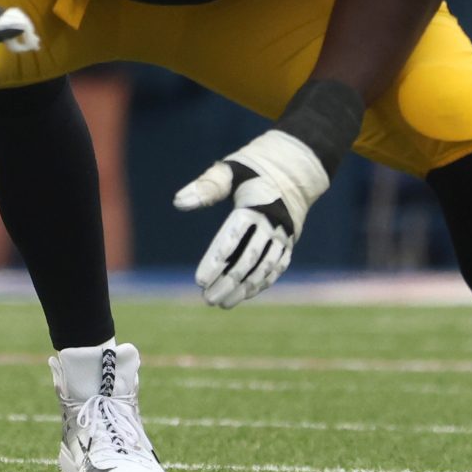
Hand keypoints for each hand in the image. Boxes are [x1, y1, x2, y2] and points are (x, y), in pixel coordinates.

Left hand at [172, 129, 330, 307]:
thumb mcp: (228, 170)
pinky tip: (243, 295)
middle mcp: (272, 224)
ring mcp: (283, 236)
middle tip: (206, 298)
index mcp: (255, 206)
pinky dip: (261, 284)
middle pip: (248, 259)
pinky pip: (276, 268)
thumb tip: (179, 202)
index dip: (216, 260)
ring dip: (244, 289)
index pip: (233, 238)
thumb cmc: (251, 170)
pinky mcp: (289, 244)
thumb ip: (206, 186)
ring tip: (221, 303)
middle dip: (227, 281)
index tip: (199, 280)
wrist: (293, 169)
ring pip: (264, 269)